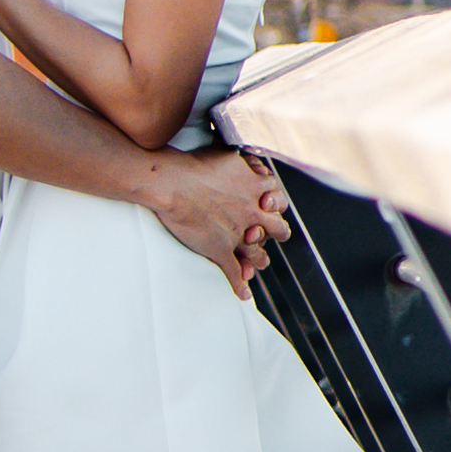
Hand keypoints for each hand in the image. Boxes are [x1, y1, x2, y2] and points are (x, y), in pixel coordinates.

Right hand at [146, 147, 290, 297]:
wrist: (172, 183)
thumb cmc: (194, 165)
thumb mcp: (228, 157)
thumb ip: (241, 164)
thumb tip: (245, 161)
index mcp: (257, 189)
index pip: (278, 200)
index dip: (274, 205)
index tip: (270, 206)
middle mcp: (253, 213)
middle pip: (278, 228)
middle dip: (277, 232)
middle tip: (273, 234)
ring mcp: (238, 234)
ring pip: (258, 254)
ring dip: (259, 260)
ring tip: (258, 265)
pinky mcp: (220, 250)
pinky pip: (235, 272)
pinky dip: (240, 285)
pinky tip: (243, 294)